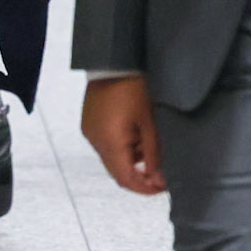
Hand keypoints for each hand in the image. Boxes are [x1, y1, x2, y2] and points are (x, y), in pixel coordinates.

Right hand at [81, 75, 166, 194]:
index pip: (125, 179)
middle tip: (159, 175)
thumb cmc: (133, 89)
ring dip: (130, 162)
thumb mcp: (150, 123)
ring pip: (111, 159)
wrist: (114, 62)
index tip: (161, 188)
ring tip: (150, 150)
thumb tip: (157, 177)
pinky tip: (135, 138)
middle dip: (138, 176)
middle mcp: (95, 141)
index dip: (144, 188)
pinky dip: (121, 149)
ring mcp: (90, 132)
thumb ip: (153, 154)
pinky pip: (105, 145)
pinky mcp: (89, 124)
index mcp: (109, 142)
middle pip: (116, 171)